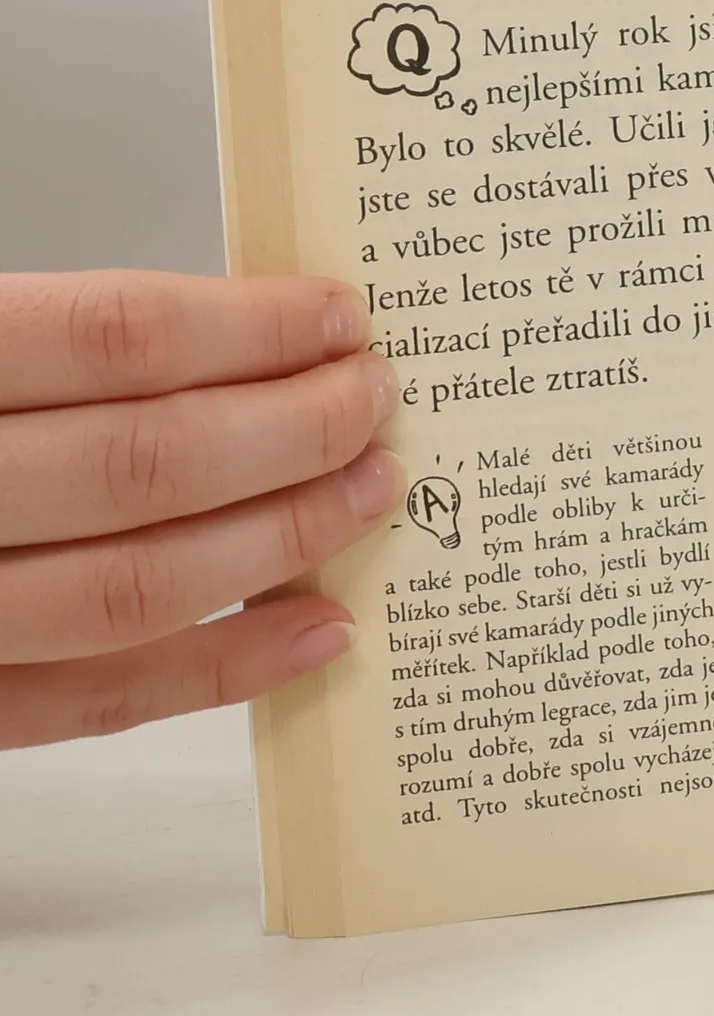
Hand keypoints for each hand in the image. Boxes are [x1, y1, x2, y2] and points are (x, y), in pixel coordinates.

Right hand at [0, 271, 401, 747]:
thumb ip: (32, 339)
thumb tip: (217, 331)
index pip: (111, 340)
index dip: (246, 327)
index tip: (337, 315)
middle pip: (145, 463)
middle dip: (292, 429)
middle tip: (377, 397)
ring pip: (134, 588)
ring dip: (280, 539)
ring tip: (370, 489)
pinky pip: (93, 701)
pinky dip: (222, 670)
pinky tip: (316, 627)